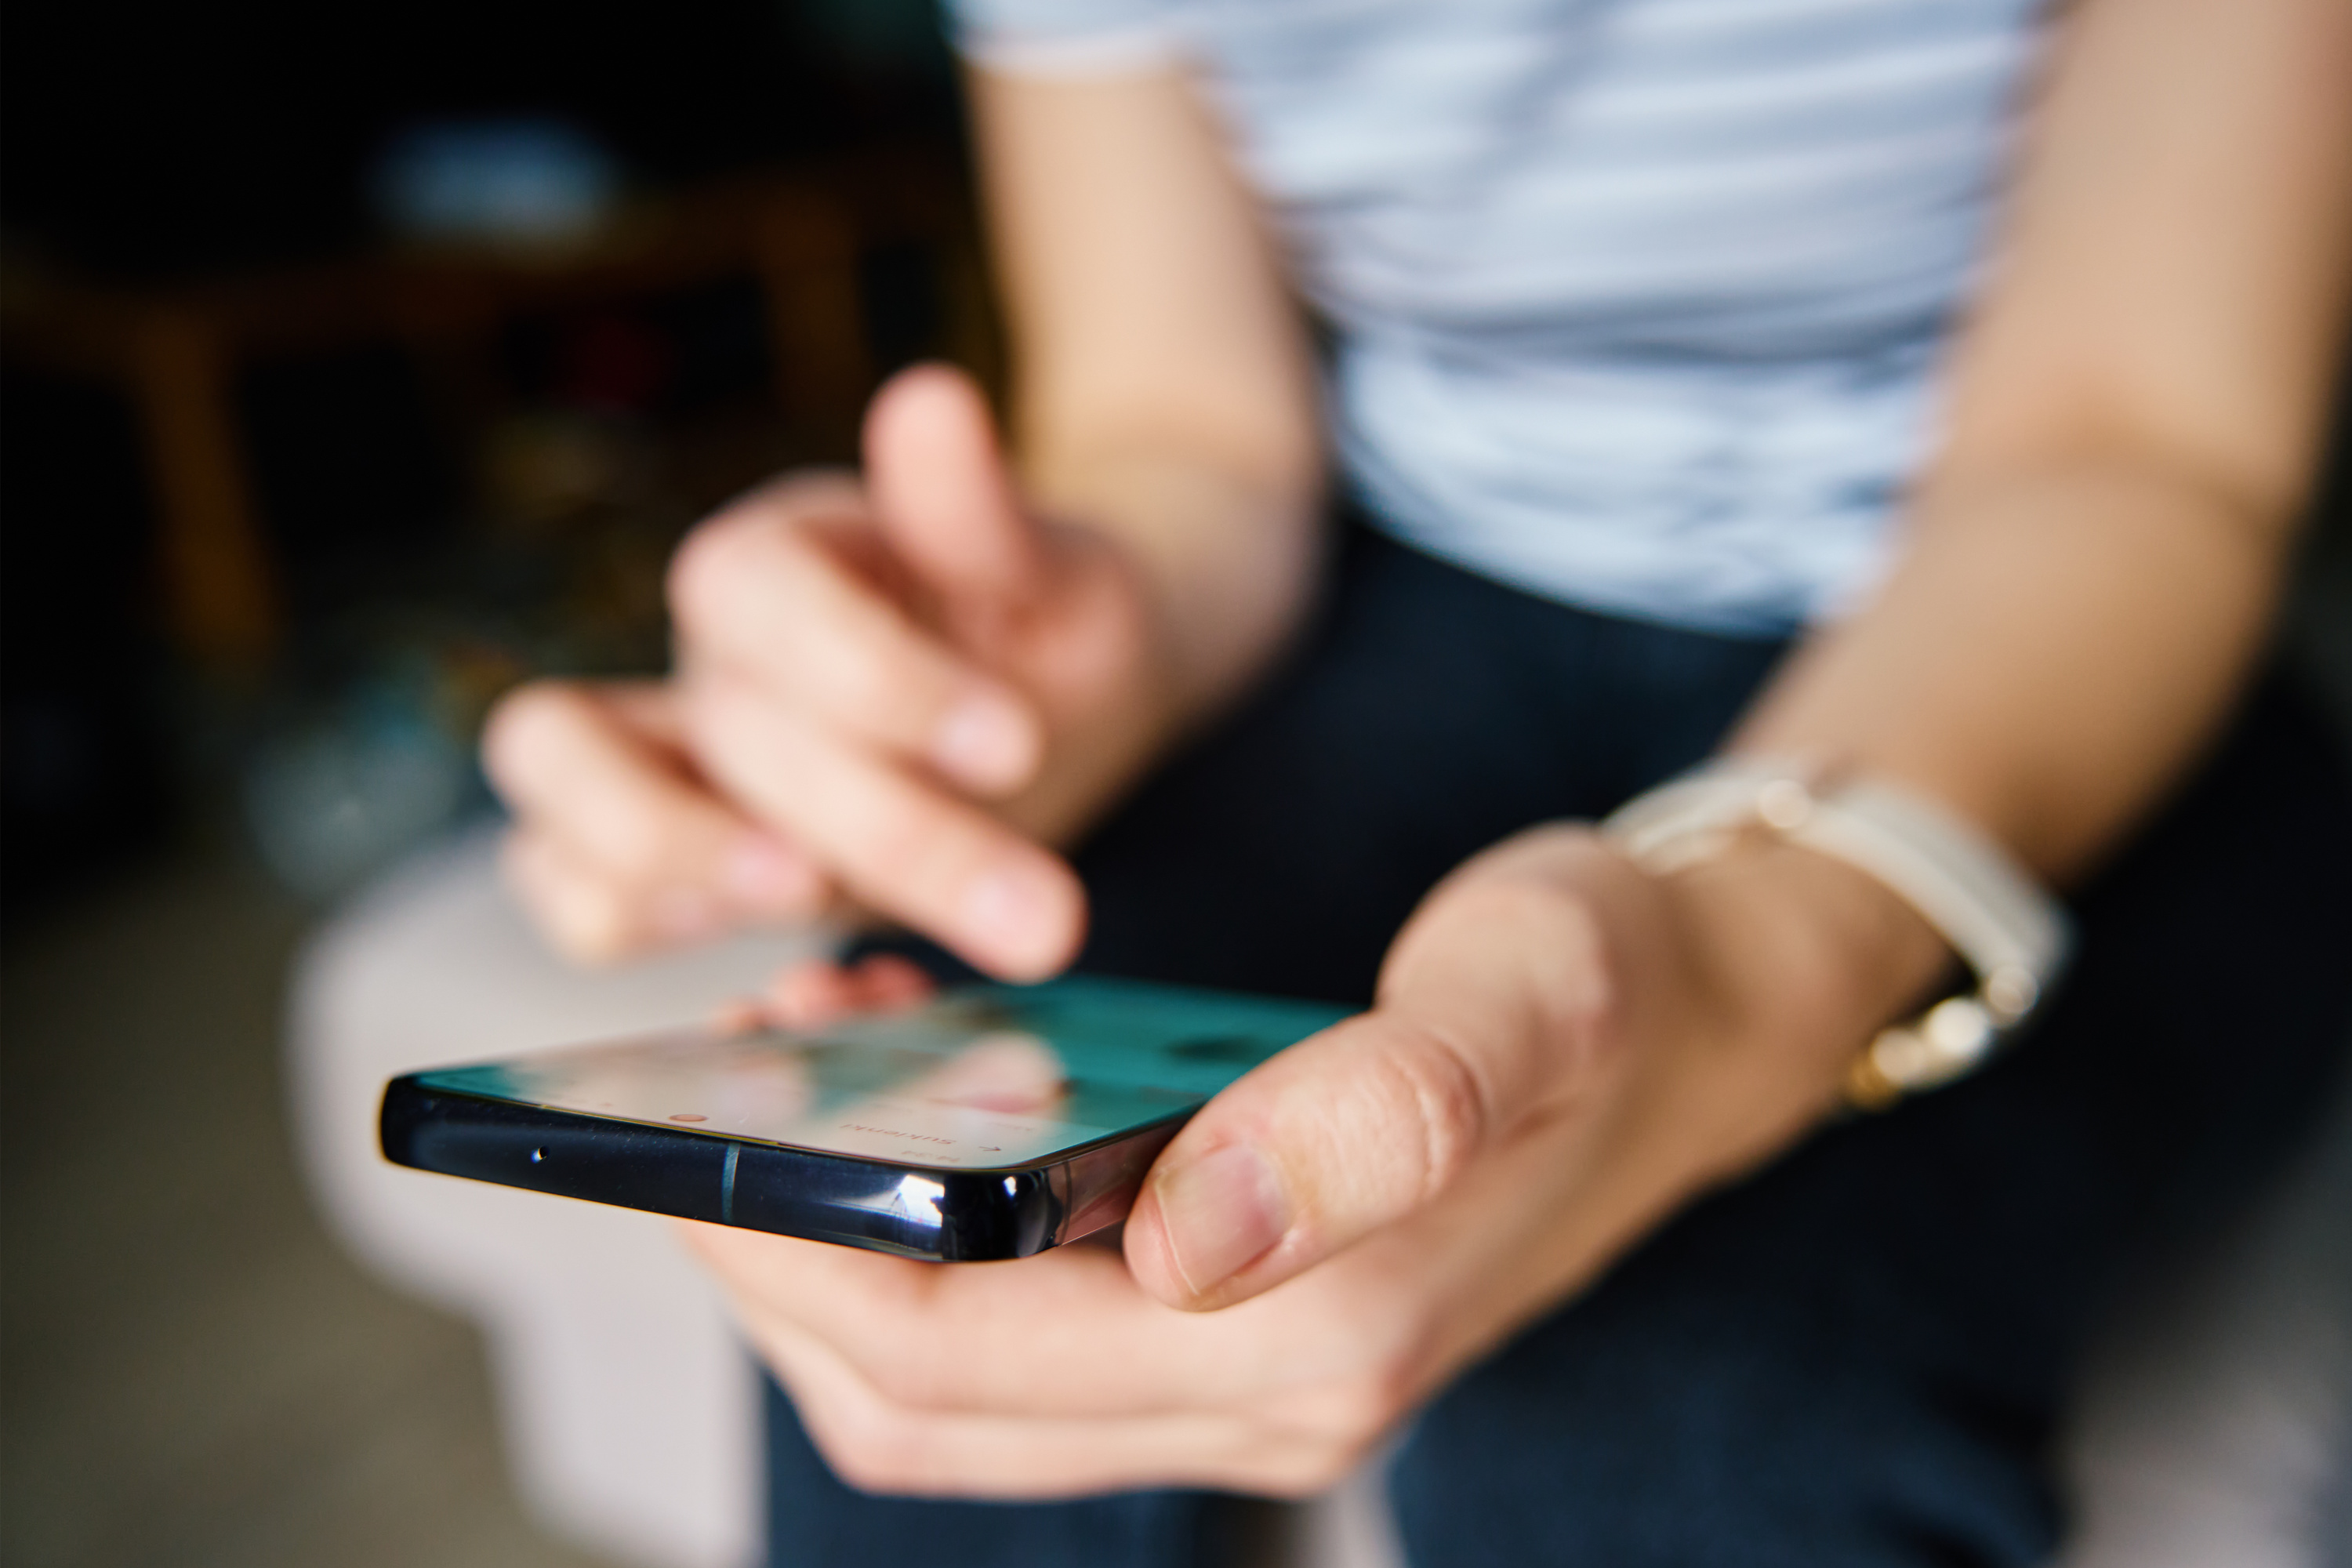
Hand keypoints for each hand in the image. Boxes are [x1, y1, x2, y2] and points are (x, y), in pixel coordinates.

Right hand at [484, 365, 1178, 972]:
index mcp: (786, 553)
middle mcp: (708, 656)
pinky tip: (800, 973)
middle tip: (1029, 913)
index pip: (755, 587)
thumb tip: (931, 401)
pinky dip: (639, 936)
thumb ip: (982, 515)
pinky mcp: (675, 868)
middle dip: (881, 825)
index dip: (872, 673)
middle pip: (721, 726)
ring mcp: (673, 762)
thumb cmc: (1045, 619)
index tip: (1014, 747)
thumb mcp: (1057, 570)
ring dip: (676, 865)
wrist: (1059, 693)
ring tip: (822, 914)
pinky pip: (575, 897)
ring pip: (555, 794)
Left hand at [684, 826, 1943, 1496]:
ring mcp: (1252, 1382)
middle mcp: (1267, 1401)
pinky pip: (1026, 1338)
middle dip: (782, 1267)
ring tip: (802, 1080)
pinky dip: (931, 1253)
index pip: (962, 1355)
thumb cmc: (1605, 984)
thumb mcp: (1522, 1001)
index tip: (698, 1129)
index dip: (799, 1260)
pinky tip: (921, 1102)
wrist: (1702, 1021)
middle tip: (711, 1101)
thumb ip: (1381, 1115)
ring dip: (845, 1261)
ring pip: (961, 1390)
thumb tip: (1192, 1236)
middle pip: (926, 1402)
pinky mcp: (1241, 1334)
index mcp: (1314, 1338)